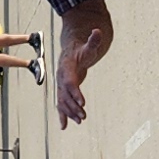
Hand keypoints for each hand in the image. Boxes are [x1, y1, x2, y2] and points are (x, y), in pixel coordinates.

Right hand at [53, 0, 112, 123]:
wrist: (70, 51)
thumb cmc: (80, 49)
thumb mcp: (88, 46)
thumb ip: (93, 40)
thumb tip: (97, 31)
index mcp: (66, 67)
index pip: (70, 82)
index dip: (75, 92)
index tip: (82, 102)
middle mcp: (60, 78)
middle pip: (65, 94)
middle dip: (73, 105)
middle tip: (83, 115)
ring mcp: (60, 85)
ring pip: (62, 101)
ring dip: (70, 112)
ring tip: (80, 120)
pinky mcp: (63, 91)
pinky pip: (61, 104)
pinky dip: (62, 115)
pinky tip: (64, 126)